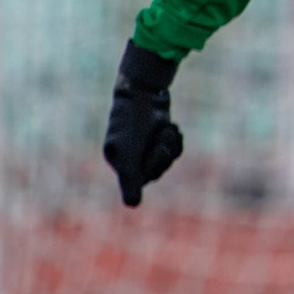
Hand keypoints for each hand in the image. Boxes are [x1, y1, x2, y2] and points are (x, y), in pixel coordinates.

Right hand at [103, 40, 184, 206]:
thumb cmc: (133, 122)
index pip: (141, 179)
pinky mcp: (157, 134)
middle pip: (157, 170)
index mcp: (118, 160)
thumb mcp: (130, 153)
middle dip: (164, 153)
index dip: (154, 166)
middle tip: (162, 136)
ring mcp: (144, 144)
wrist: (144, 88)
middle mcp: (129, 155)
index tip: (157, 149)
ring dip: (171, 144)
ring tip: (166, 128)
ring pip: (167, 158)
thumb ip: (130, 179)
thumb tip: (132, 206)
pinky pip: (173, 147)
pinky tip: (172, 126)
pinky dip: (175, 138)